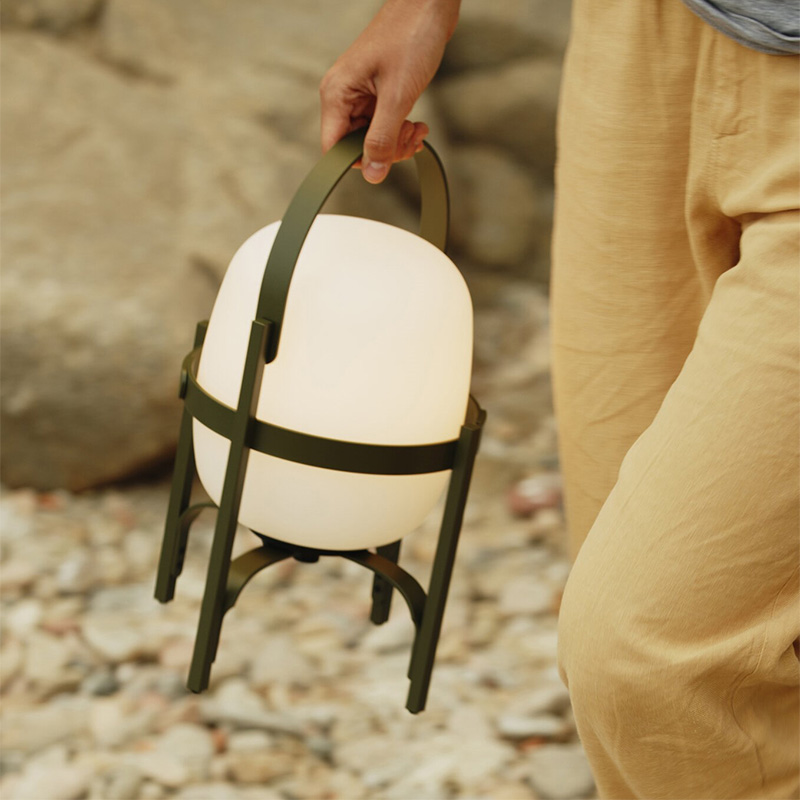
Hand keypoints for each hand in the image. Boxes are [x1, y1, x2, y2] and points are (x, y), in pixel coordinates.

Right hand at [320, 0, 459, 182]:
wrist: (428, 3)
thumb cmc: (410, 37)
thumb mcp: (398, 96)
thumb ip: (383, 138)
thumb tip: (373, 174)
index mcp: (337, 94)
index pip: (334, 149)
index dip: (360, 162)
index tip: (387, 159)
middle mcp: (343, 96)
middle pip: (355, 146)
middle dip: (385, 150)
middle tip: (410, 137)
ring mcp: (360, 94)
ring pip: (371, 138)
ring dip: (397, 141)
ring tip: (417, 129)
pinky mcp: (377, 92)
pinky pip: (383, 124)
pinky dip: (400, 130)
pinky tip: (417, 124)